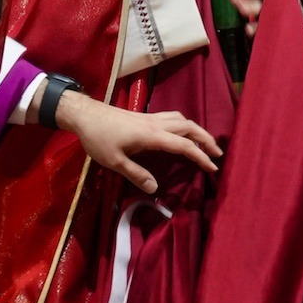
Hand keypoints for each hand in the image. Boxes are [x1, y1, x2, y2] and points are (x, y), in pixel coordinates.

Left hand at [57, 97, 221, 195]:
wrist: (85, 114)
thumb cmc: (98, 138)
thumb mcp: (114, 161)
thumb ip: (136, 174)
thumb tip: (154, 187)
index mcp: (151, 136)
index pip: (183, 145)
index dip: (200, 156)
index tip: (213, 167)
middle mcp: (156, 124)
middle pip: (189, 127)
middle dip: (206, 139)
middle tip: (217, 153)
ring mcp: (151, 118)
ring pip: (182, 119)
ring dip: (197, 130)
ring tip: (204, 143)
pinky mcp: (145, 117)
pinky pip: (172, 117)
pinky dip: (184, 124)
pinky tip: (181, 132)